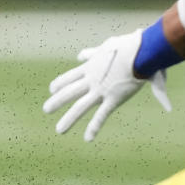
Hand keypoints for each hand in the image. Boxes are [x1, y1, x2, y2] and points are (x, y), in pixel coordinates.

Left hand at [43, 28, 171, 140]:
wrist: (139, 50)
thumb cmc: (131, 46)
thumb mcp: (111, 45)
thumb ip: (99, 53)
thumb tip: (89, 54)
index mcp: (91, 67)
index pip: (71, 76)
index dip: (61, 82)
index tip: (51, 89)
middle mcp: (92, 79)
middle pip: (69, 92)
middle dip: (57, 101)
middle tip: (45, 109)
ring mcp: (100, 90)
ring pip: (80, 107)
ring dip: (69, 119)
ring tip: (59, 130)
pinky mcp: (112, 98)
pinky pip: (101, 115)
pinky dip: (94, 127)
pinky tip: (87, 138)